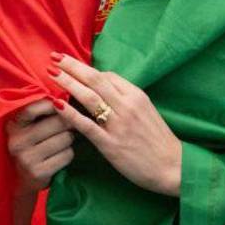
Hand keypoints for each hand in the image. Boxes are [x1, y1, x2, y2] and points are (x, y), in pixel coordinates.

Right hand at [6, 99, 75, 194]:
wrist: (23, 179)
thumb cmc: (33, 144)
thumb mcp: (30, 126)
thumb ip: (43, 111)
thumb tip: (68, 93)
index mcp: (13, 125)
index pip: (33, 108)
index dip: (52, 104)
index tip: (61, 104)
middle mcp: (16, 141)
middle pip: (57, 122)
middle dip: (68, 123)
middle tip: (68, 126)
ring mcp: (26, 158)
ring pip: (65, 138)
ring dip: (69, 139)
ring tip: (63, 142)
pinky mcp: (38, 173)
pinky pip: (67, 155)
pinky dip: (69, 154)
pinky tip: (61, 156)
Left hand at [47, 52, 181, 195]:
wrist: (173, 167)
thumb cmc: (159, 140)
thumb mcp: (147, 111)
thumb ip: (126, 100)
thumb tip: (105, 89)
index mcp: (136, 95)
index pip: (107, 75)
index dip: (87, 69)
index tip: (71, 65)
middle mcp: (127, 106)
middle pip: (95, 79)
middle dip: (73, 66)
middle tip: (55, 57)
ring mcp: (118, 125)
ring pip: (89, 97)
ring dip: (68, 82)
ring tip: (51, 74)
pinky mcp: (111, 144)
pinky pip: (86, 125)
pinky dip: (70, 113)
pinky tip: (57, 105)